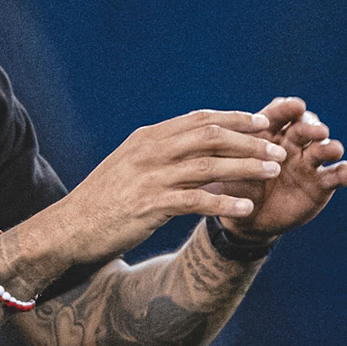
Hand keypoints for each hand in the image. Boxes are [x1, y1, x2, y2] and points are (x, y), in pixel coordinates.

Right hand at [41, 109, 291, 264]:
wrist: (69, 226)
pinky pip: (196, 201)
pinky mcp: (149, 205)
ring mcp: (149, 177)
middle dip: (248, 140)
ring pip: (208, 165)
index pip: (199, 119)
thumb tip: (195, 148)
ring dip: (245, 166)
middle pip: (209, 136)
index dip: (234, 119)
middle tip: (277, 147)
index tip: (262, 122)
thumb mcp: (130, 166)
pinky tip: (246, 208)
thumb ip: (161, 154)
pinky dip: (224, 202)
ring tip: (273, 172)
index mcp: (147, 138)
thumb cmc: (103, 199)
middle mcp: (150, 151)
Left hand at [211, 96, 346, 240]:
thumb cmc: (233, 184)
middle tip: (314, 130)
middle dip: (311, 126)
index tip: (294, 105)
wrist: (245, 216)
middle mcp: (294, 141)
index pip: (280, 113)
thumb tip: (210, 139)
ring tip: (332, 149)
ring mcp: (310, 161)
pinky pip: (340, 176)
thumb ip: (226, 153)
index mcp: (270, 130)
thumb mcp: (226, 167)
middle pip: (306, 127)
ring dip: (330, 147)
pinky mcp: (322, 183)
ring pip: (325, 149)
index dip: (288, 108)